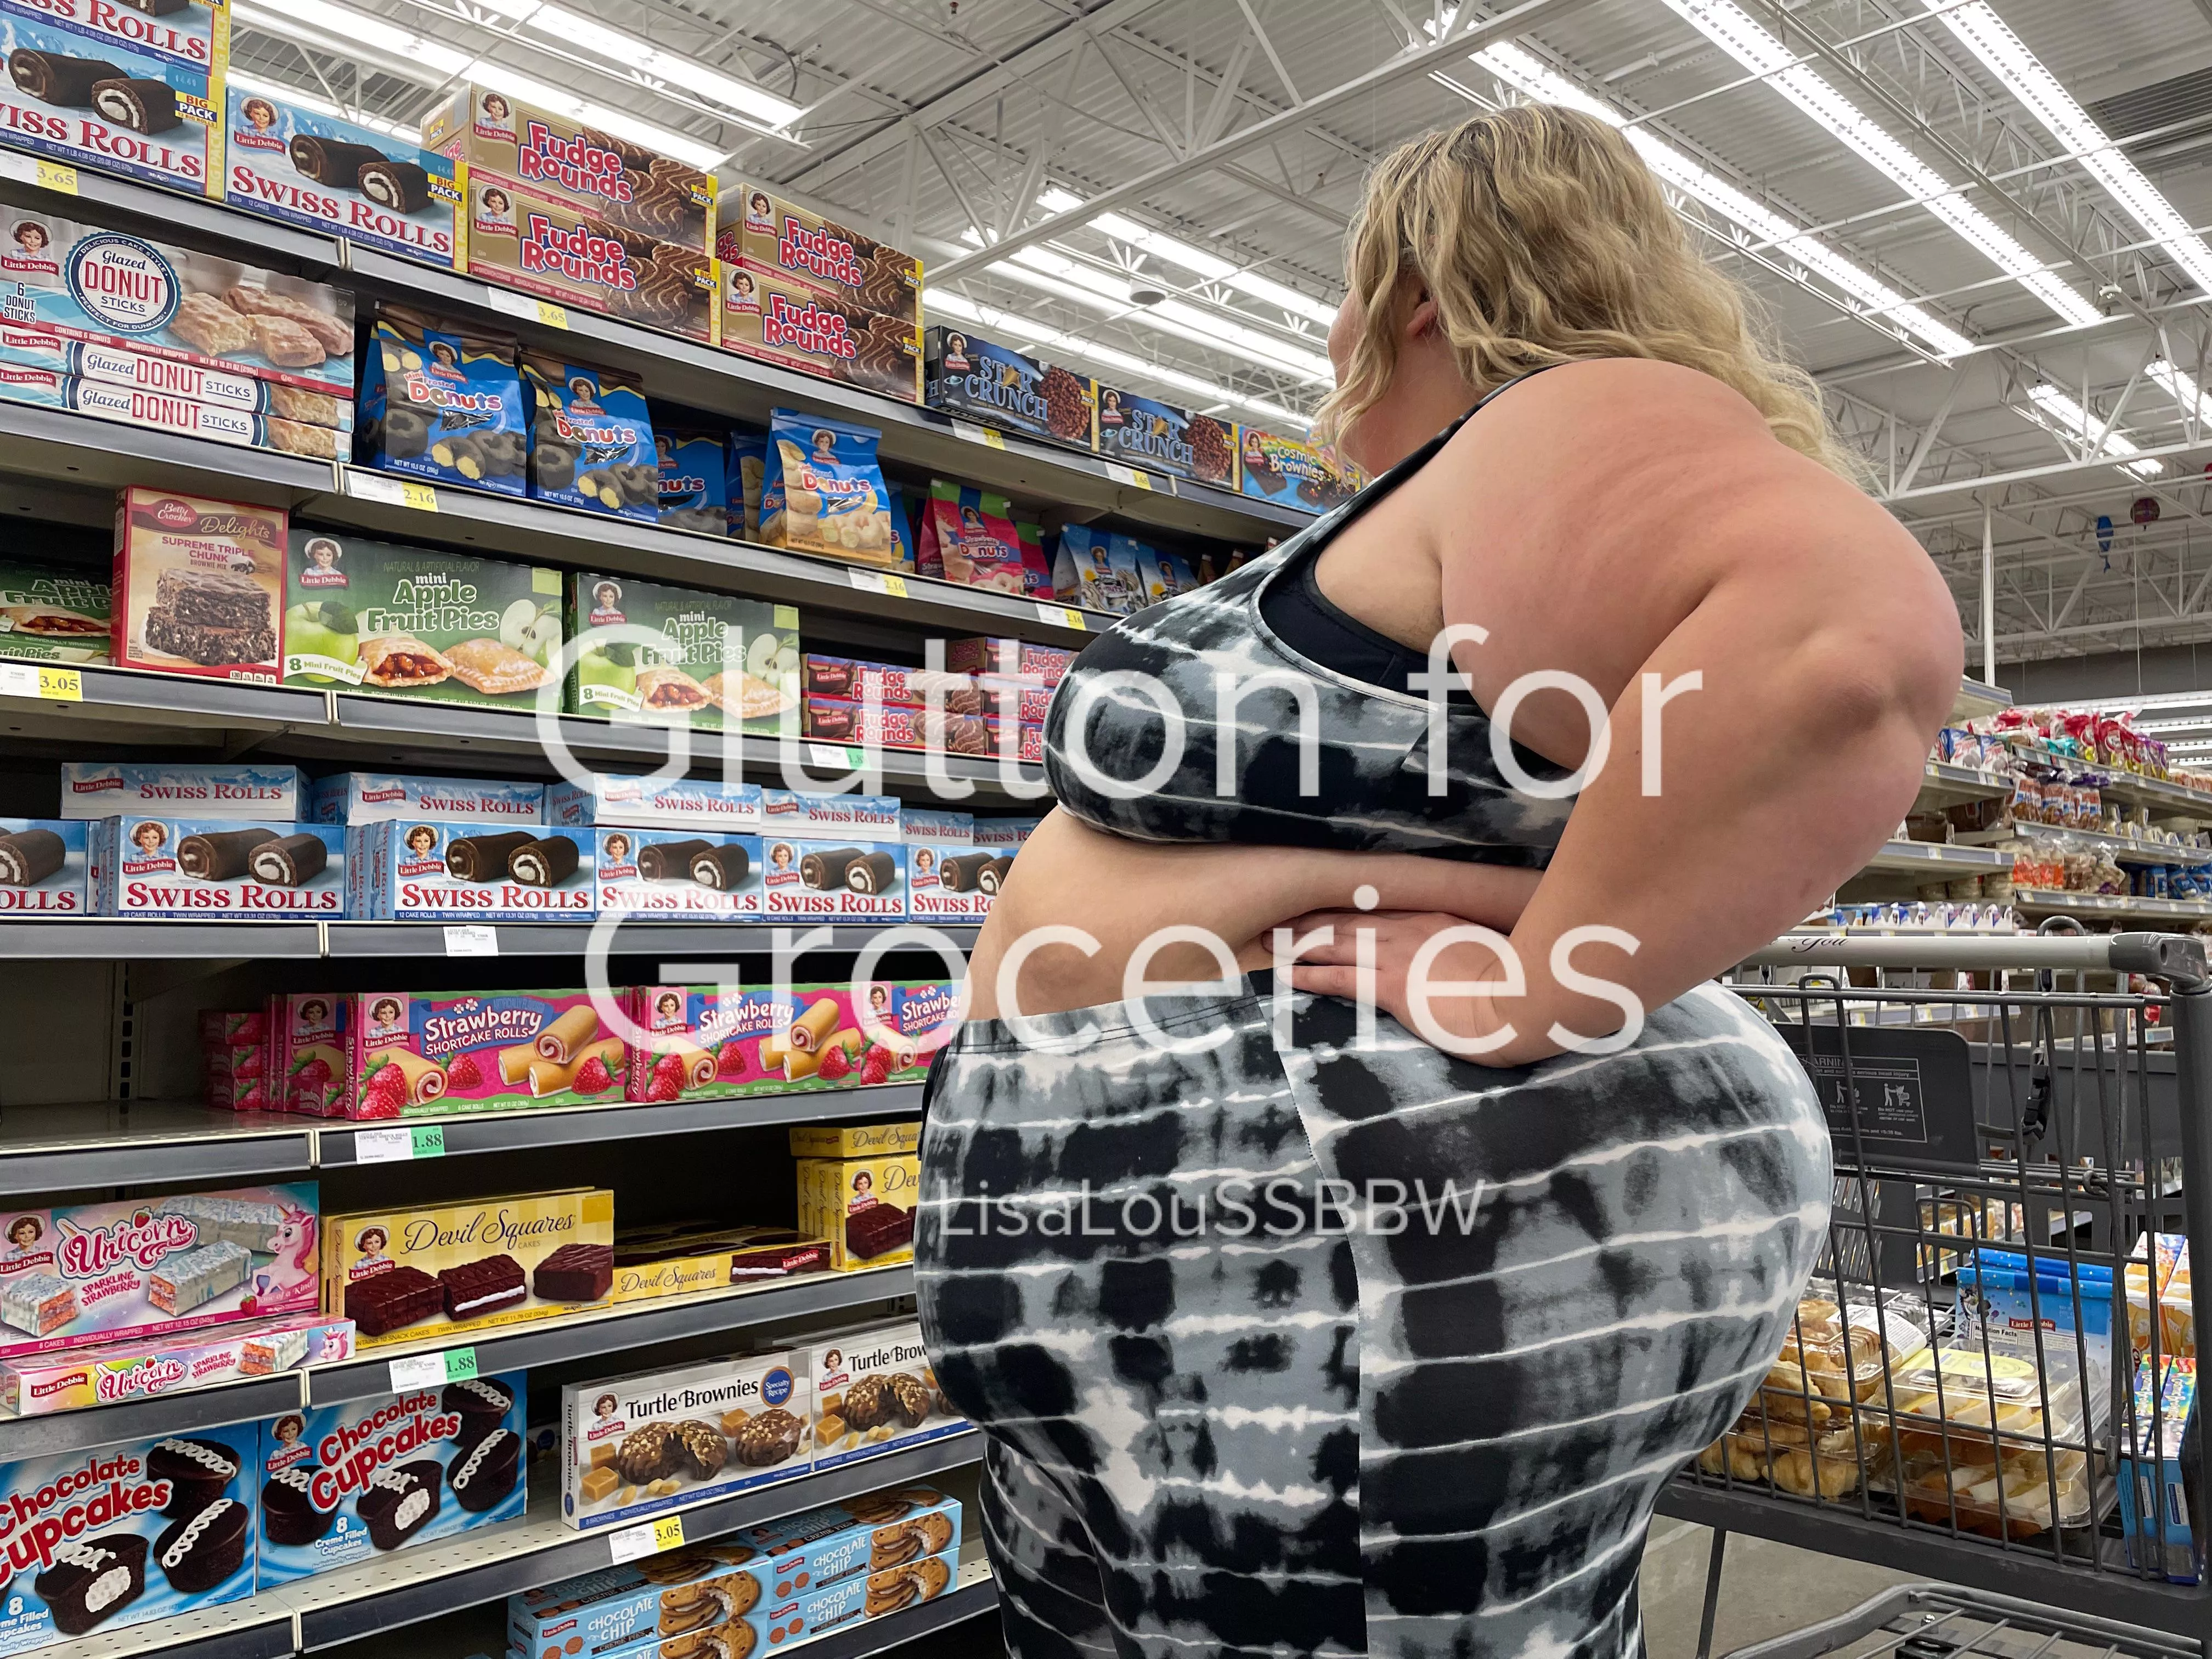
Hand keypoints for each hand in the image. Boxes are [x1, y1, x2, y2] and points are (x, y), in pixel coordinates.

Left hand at [1280, 908, 1557, 1066]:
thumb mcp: (1494, 953)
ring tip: (1271, 940)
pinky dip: (1312, 976)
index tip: (1323, 906)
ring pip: (1336, 942)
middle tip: (1281, 916)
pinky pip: (1341, 979)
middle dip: (1313, 918)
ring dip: (1301, 941)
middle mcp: (1411, 930)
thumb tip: (1461, 958)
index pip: (1380, 912)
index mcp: (1436, 920)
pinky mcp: (1392, 986)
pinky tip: (1287, 975)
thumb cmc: (1519, 982)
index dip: (1347, 909)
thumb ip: (1469, 950)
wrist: (1525, 998)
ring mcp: (1399, 955)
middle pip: (1350, 919)